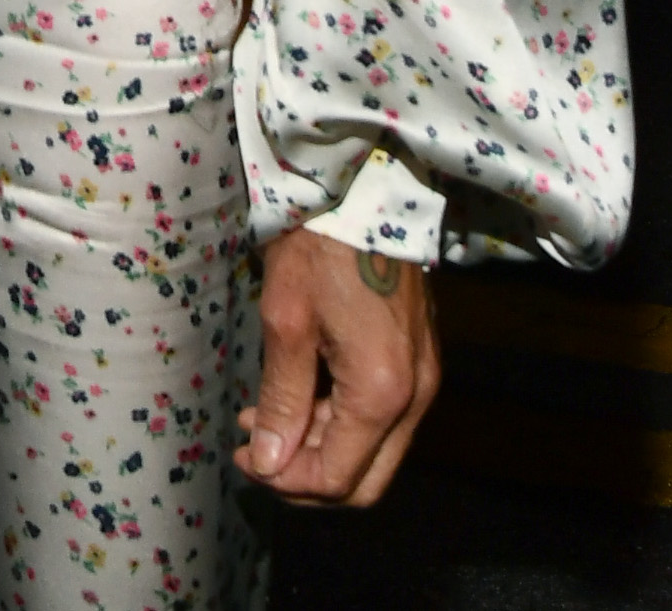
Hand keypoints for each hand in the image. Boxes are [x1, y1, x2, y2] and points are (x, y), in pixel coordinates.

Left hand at [237, 224, 439, 506]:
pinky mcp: (419, 359)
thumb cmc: (319, 247)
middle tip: (257, 449)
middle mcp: (416, 397)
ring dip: (322, 447)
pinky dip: (342, 421)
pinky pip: (385, 418)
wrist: (363, 188)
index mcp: (383, 393)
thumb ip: (283, 400)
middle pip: (366, 481)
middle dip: (307, 477)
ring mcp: (424, 379)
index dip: (288, 482)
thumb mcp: (286, 322)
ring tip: (266, 418)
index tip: (247, 458)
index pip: (339, 478)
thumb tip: (269, 464)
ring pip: (376, 452)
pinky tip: (301, 396)